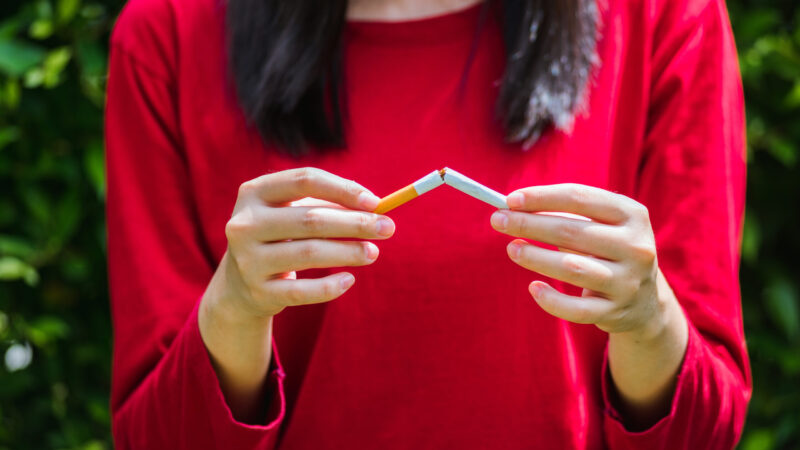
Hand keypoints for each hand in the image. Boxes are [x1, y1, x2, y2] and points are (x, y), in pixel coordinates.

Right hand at [199, 167, 393, 422]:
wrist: (240, 284)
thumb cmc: (281, 236)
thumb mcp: (294, 213)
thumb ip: (330, 205)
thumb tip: (376, 208)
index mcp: (254, 193)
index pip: (304, 180)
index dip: (343, 189)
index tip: (376, 202)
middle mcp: (245, 224)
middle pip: (310, 219)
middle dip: (355, 223)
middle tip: (387, 228)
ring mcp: (248, 260)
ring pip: (309, 254)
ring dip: (348, 252)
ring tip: (373, 253)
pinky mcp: (259, 292)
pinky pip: (302, 291)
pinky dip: (330, 286)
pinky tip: (349, 280)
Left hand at [489, 183, 668, 337]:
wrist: (644, 300)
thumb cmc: (607, 249)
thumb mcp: (600, 224)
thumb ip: (563, 212)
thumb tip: (513, 207)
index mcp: (632, 215)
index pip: (580, 198)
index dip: (542, 197)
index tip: (510, 199)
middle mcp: (635, 247)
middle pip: (572, 231)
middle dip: (529, 224)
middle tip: (498, 221)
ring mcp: (628, 281)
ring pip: (572, 268)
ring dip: (535, 257)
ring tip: (512, 249)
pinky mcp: (616, 312)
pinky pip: (576, 308)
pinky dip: (551, 299)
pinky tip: (533, 288)